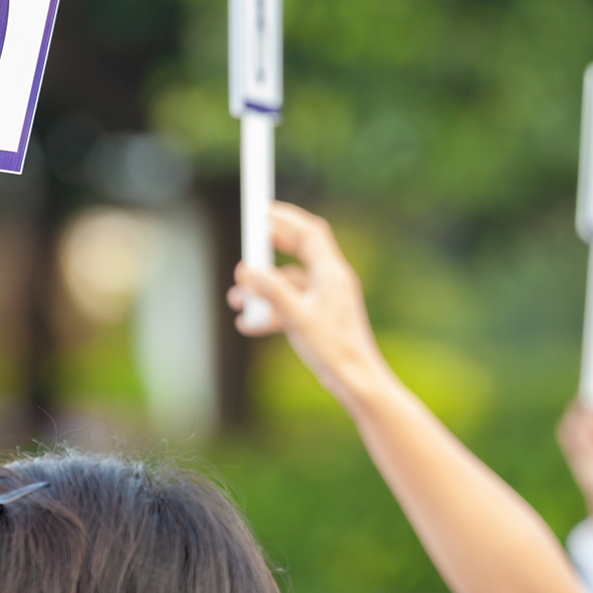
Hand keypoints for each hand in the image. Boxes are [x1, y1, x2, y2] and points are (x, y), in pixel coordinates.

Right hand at [228, 202, 393, 408]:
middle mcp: (330, 281)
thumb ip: (271, 290)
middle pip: (298, 251)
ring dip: (262, 288)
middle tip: (245, 247)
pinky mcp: (319, 317)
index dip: (286, 218)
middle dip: (269, 249)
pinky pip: (290, 304)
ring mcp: (325, 300)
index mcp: (332, 274)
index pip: (309, 233)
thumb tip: (247, 270)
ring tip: (236, 299)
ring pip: (288, 282)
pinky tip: (249, 324)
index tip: (261, 211)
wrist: (356, 382)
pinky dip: (270, 310)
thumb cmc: (333, 349)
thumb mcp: (296, 316)